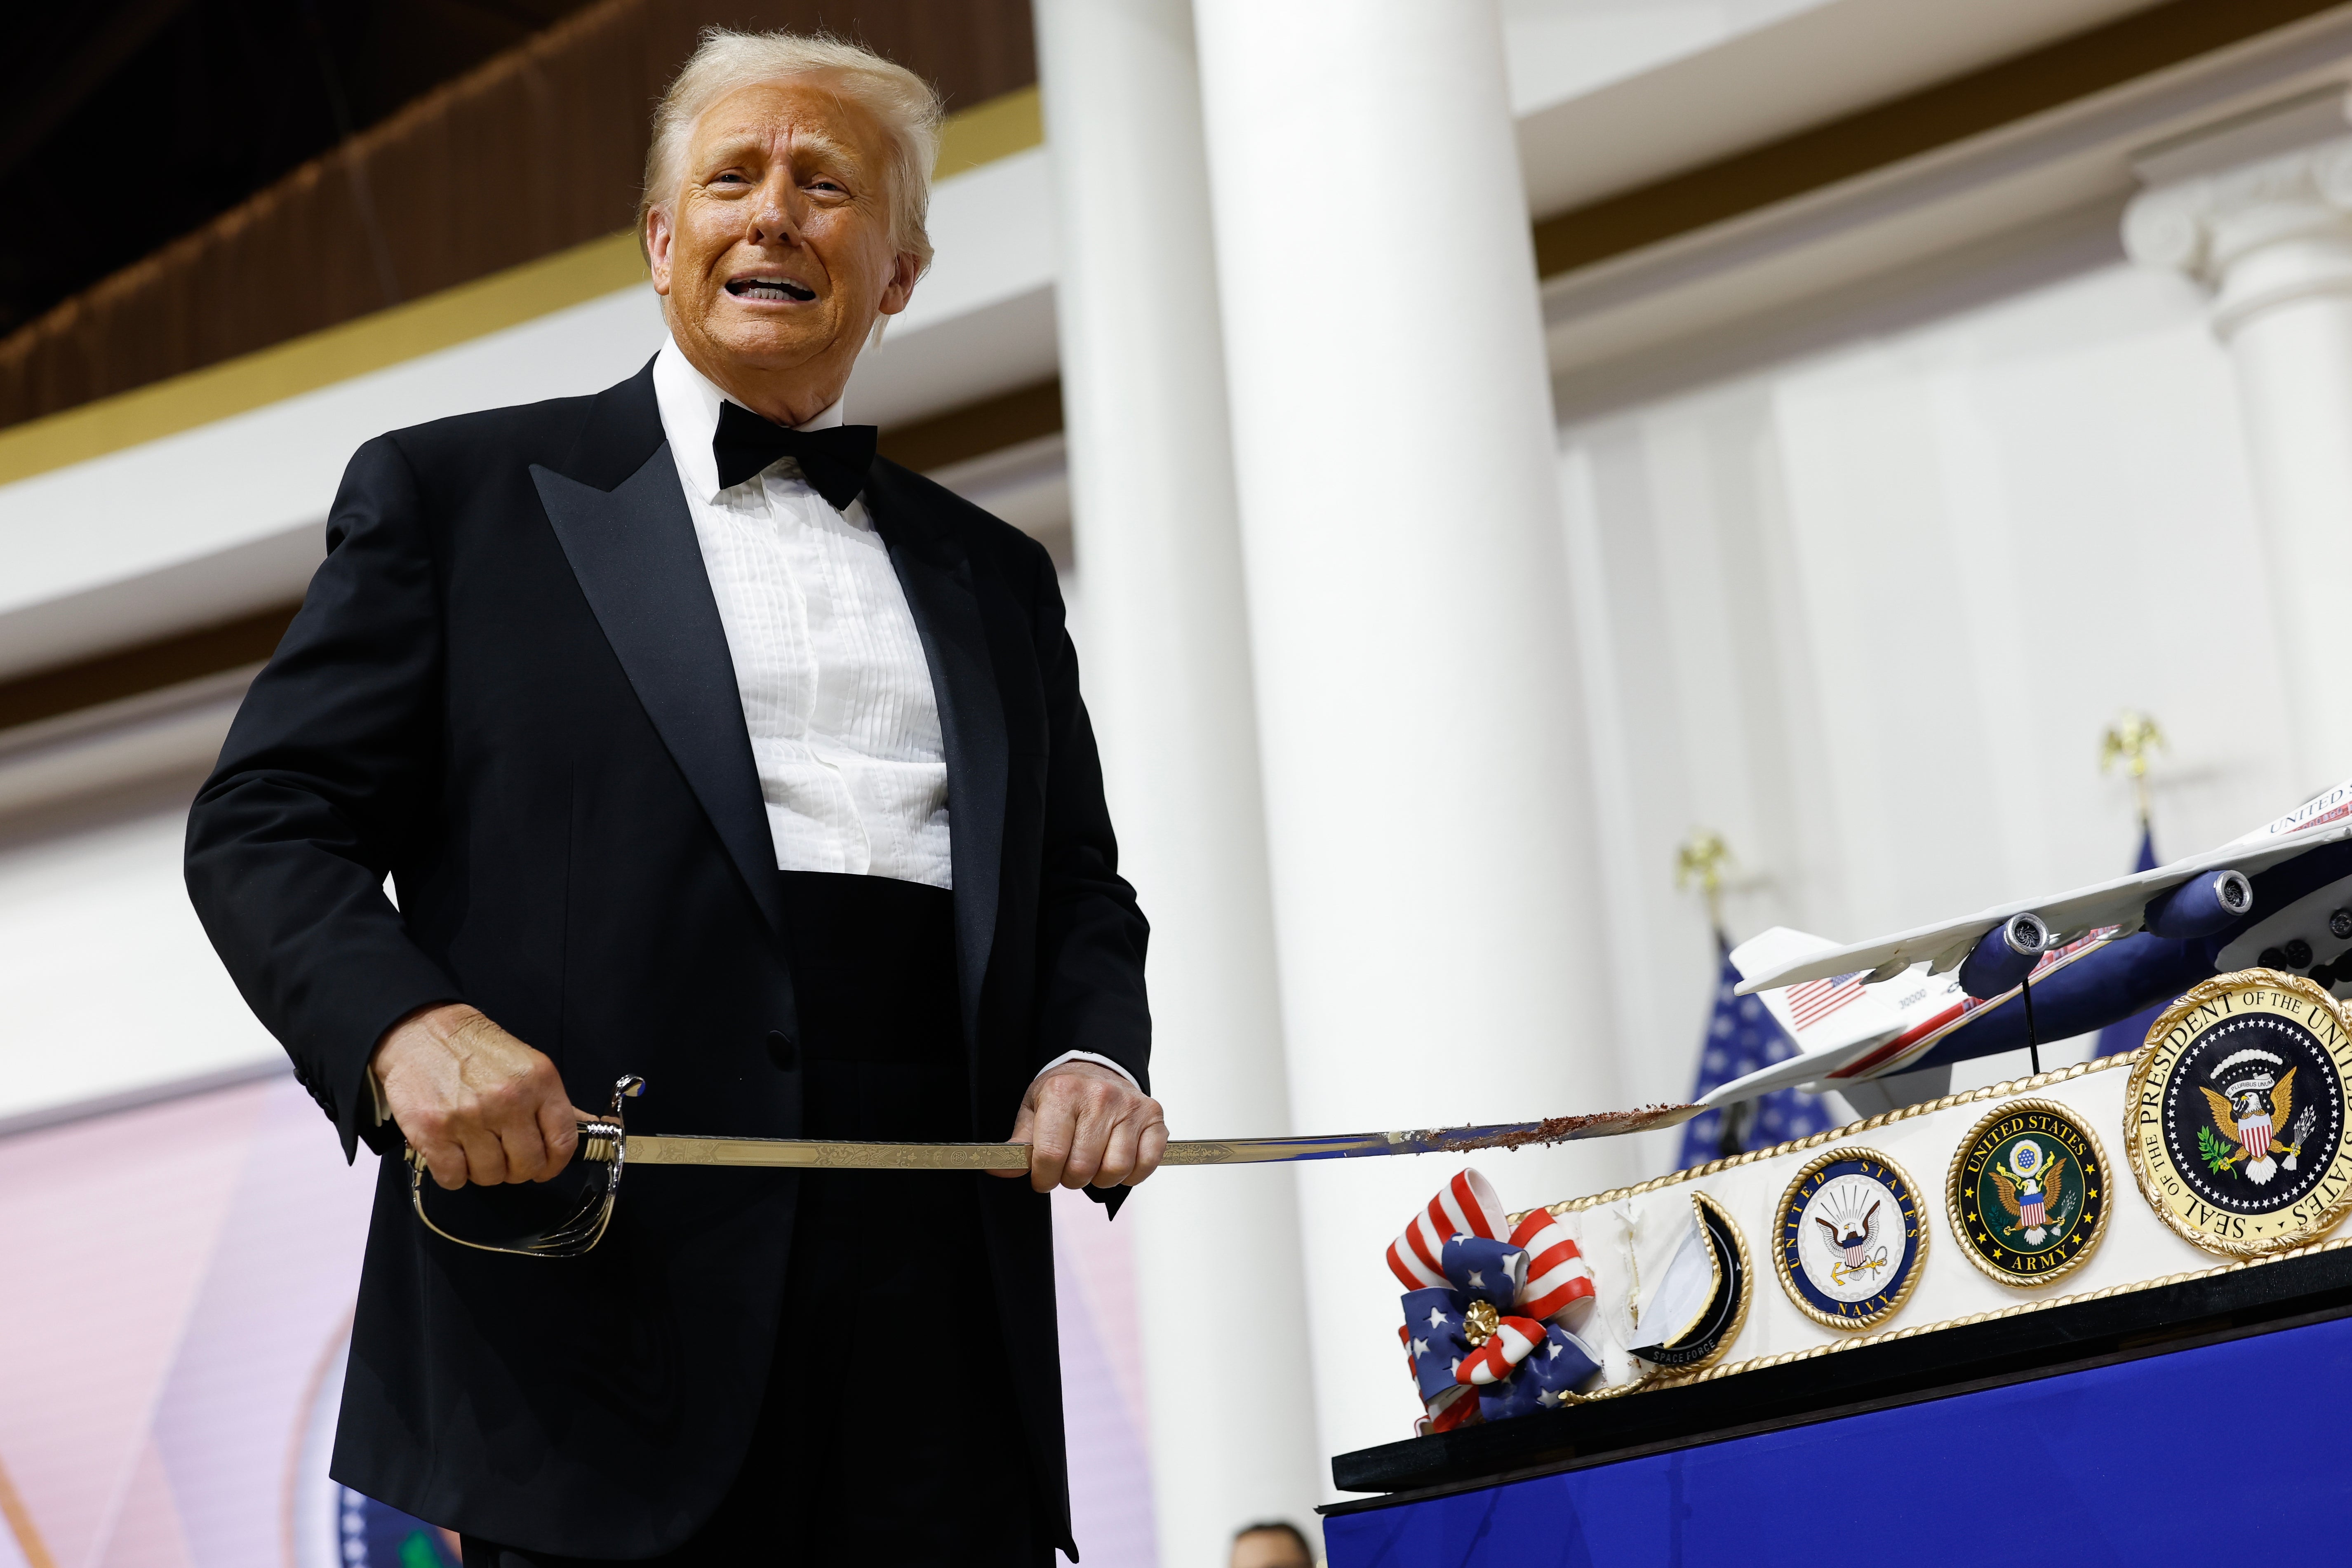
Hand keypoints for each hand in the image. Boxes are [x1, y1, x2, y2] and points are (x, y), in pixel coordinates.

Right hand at [373, 1003, 595, 1190]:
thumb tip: (592, 1128)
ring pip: (490, 1176)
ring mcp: (470, 1117)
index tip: (545, 1167)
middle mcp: (508, 1100)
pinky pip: (453, 1178)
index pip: (563, 1142)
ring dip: (483, 1170)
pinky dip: (453, 1174)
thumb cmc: (476, 1051)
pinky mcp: (434, 1131)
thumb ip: (556, 1105)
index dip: (555, 1165)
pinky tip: (452, 1152)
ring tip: (475, 1146)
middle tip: (504, 1155)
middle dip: (517, 1169)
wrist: (422, 1031)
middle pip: (526, 1166)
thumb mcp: (529, 1067)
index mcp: (539, 1082)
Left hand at [994, 1060, 1166, 1192]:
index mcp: (1063, 1092)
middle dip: (1070, 1179)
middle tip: (1068, 1169)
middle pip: (1082, 1168)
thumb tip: (999, 1171)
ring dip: (1101, 1179)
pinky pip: (1145, 1164)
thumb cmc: (1063, 1094)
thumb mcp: (1033, 1109)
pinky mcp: (1153, 1117)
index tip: (1043, 1177)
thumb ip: (1019, 1144)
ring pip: (1115, 1170)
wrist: (1097, 1067)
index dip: (1043, 1178)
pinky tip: (1117, 1161)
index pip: (1051, 1156)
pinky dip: (1132, 1174)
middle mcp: (1099, 1096)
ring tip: (1092, 1164)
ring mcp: (1130, 1106)